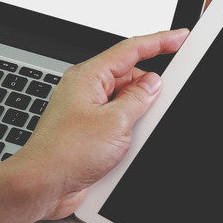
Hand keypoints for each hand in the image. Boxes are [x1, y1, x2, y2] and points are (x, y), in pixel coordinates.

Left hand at [10, 29, 188, 219]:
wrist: (42, 185)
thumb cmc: (64, 153)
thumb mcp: (115, 123)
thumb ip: (139, 99)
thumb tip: (153, 85)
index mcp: (88, 78)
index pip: (130, 50)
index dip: (159, 41)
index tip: (179, 38)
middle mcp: (85, 91)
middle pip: (129, 77)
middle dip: (147, 90)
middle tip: (162, 101)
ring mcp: (87, 111)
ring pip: (126, 102)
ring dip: (136, 115)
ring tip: (133, 133)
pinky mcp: (89, 131)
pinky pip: (118, 121)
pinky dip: (128, 129)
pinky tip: (128, 144)